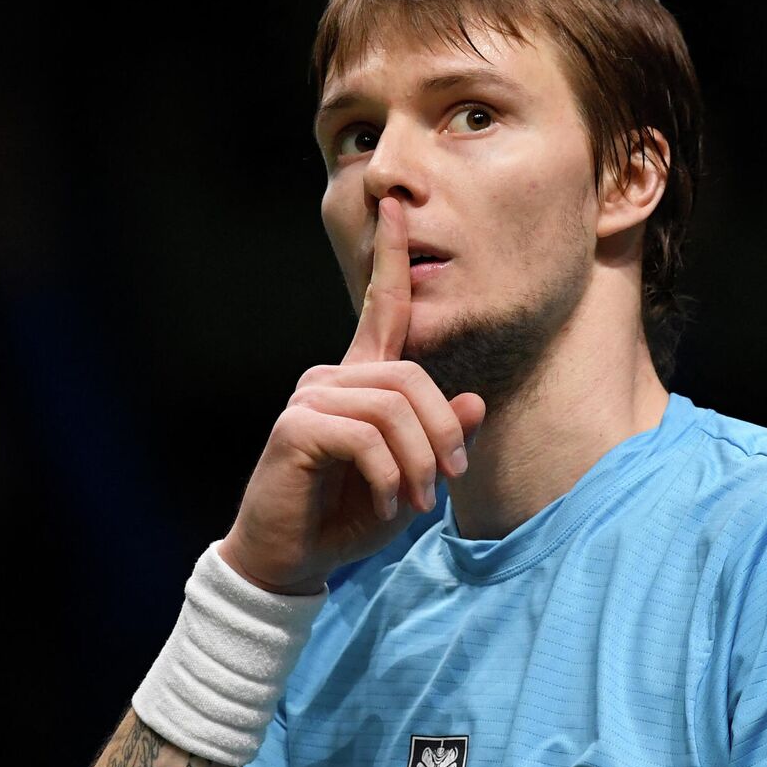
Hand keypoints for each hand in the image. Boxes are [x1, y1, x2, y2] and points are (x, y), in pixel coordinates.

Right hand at [220, 195, 485, 593]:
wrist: (292, 559)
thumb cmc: (348, 516)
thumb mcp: (413, 479)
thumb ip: (443, 439)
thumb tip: (474, 402)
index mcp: (360, 379)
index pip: (381, 307)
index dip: (392, 258)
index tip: (397, 208)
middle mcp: (331, 377)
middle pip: (412, 379)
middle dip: (442, 434)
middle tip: (445, 485)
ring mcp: (310, 398)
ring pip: (393, 408)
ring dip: (419, 462)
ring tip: (415, 501)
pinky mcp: (296, 427)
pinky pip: (366, 437)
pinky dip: (390, 476)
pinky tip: (386, 503)